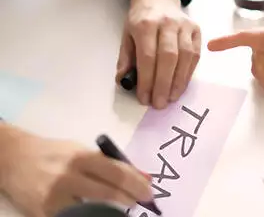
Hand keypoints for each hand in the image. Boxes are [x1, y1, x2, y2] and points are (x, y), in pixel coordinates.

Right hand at [0, 126, 151, 216]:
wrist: (16, 159)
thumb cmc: (55, 153)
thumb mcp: (81, 151)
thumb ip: (107, 163)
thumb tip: (138, 176)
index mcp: (81, 157)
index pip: (116, 171)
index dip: (135, 183)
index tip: (149, 191)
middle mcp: (69, 176)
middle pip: (107, 192)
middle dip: (130, 198)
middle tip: (142, 202)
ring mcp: (55, 197)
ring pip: (92, 210)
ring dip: (112, 211)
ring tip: (123, 209)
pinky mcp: (44, 213)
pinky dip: (88, 216)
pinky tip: (98, 213)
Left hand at [116, 0, 200, 108]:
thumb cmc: (141, 20)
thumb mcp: (127, 35)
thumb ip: (126, 59)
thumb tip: (125, 82)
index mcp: (146, 24)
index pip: (148, 56)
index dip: (147, 80)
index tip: (144, 98)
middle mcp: (167, 23)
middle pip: (168, 57)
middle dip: (164, 84)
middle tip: (159, 103)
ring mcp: (184, 25)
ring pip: (185, 56)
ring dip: (178, 81)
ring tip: (171, 98)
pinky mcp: (196, 29)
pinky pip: (195, 54)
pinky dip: (189, 72)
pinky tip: (181, 85)